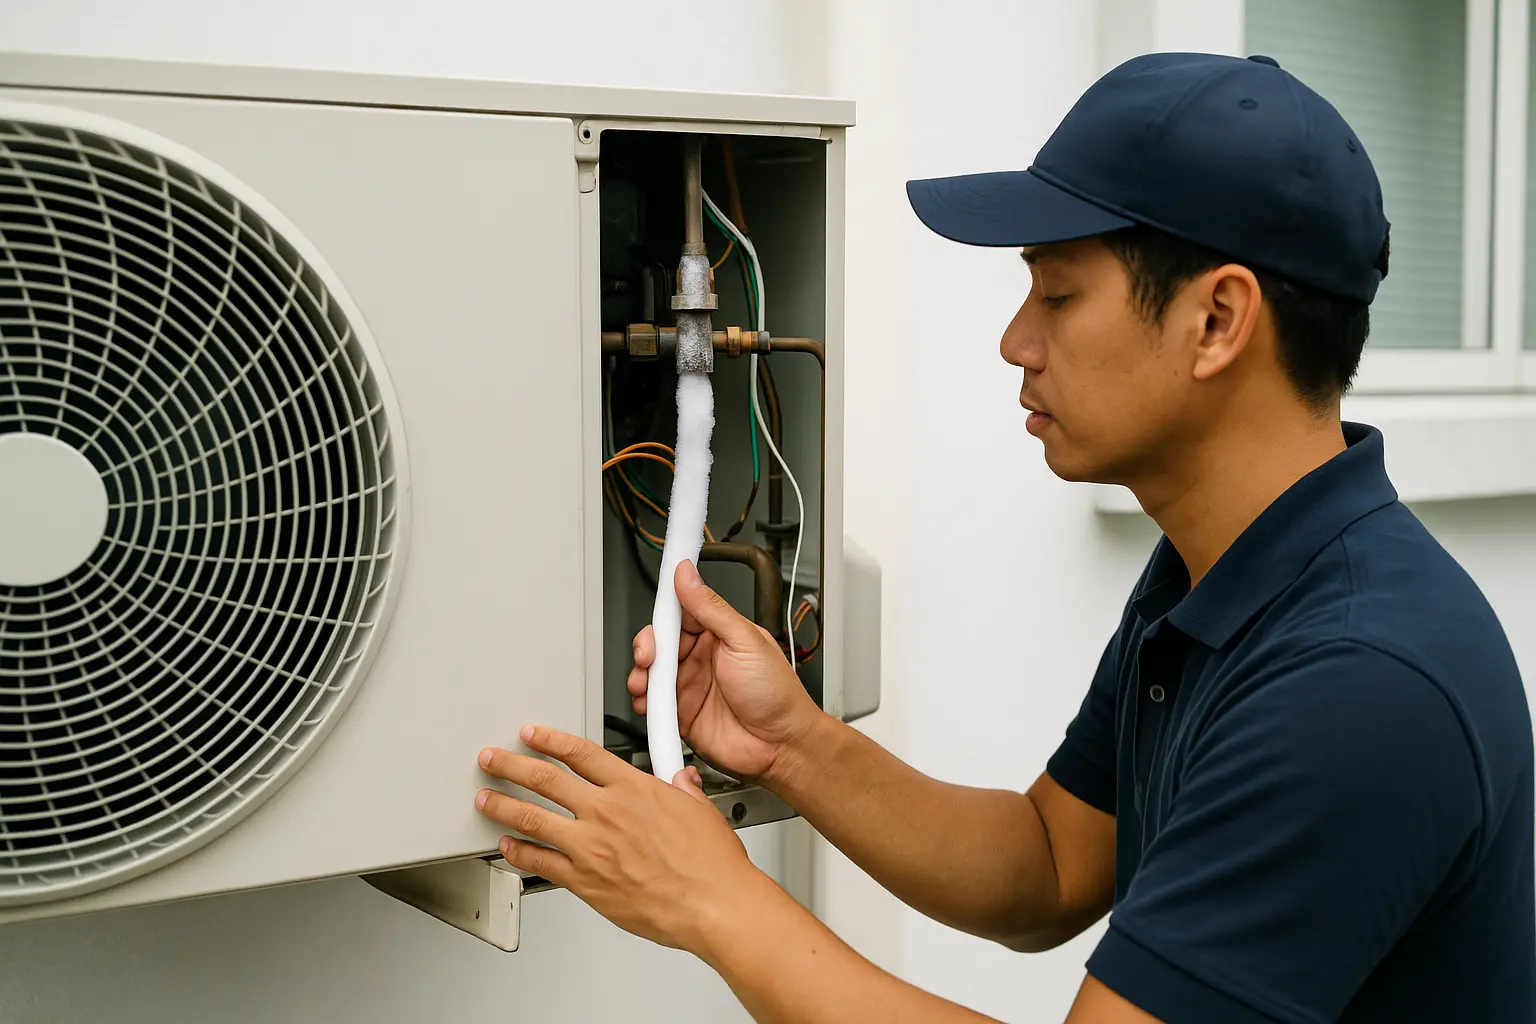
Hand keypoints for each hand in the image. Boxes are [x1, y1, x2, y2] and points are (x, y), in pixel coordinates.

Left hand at [476, 724, 768, 950]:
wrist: (711, 904)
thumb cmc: (710, 864)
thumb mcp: (700, 810)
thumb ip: (680, 790)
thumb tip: (678, 781)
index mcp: (632, 788)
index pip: (580, 753)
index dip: (549, 740)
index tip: (532, 735)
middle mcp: (606, 812)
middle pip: (545, 779)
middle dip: (511, 765)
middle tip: (492, 758)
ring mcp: (590, 847)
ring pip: (532, 818)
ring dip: (502, 805)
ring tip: (485, 798)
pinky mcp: (584, 881)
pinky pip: (539, 863)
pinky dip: (518, 853)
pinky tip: (507, 846)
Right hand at [629, 560, 822, 783]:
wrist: (781, 745)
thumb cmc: (776, 694)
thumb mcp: (744, 641)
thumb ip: (711, 608)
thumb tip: (688, 575)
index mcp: (718, 634)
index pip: (682, 612)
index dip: (665, 611)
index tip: (655, 607)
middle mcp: (701, 657)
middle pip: (660, 642)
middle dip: (647, 646)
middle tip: (650, 656)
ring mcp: (690, 685)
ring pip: (651, 672)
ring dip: (641, 674)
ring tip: (646, 681)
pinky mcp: (680, 713)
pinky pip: (652, 703)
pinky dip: (644, 701)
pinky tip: (649, 702)